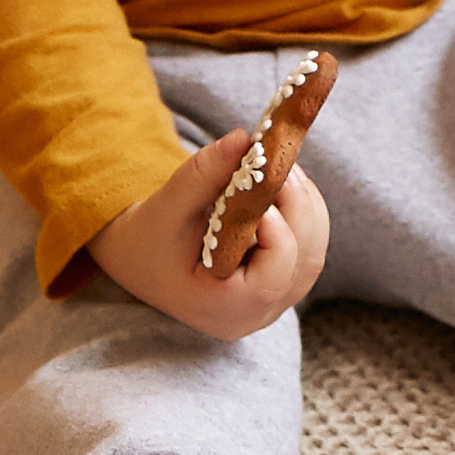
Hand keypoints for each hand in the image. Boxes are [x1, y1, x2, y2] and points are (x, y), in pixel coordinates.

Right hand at [86, 128, 331, 335]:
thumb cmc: (148, 240)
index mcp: (223, 309)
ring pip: (313, 253)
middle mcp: (255, 316)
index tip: (254, 186)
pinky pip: (308, 249)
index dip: (277, 228)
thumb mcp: (166, 206)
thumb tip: (244, 138)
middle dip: (298, 204)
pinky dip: (304, 213)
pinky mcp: (280, 285)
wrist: (141, 260)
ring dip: (305, 205)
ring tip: (278, 167)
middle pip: (303, 261)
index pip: (274, 275)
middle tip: (277, 159)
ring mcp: (272, 305)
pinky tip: (280, 185)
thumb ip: (203, 174)